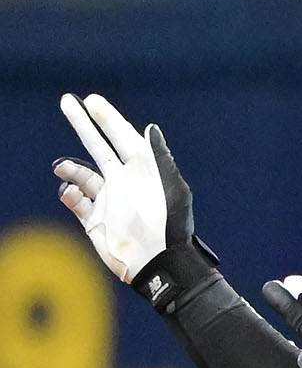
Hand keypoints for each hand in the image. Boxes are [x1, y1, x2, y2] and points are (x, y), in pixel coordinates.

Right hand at [55, 93, 213, 307]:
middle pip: (98, 148)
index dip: (109, 119)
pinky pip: (77, 203)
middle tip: (68, 101)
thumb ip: (159, 159)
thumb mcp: (171, 191)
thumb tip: (151, 128)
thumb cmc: (169, 228)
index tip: (92, 100)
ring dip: (71, 168)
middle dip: (84, 125)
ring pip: (83, 176)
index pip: (122, 138)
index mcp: (142, 173)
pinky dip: (69, 195)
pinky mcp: (97, 222)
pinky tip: (70, 192)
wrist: (158, 266)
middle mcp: (123, 183)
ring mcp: (109, 202)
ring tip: (63, 168)